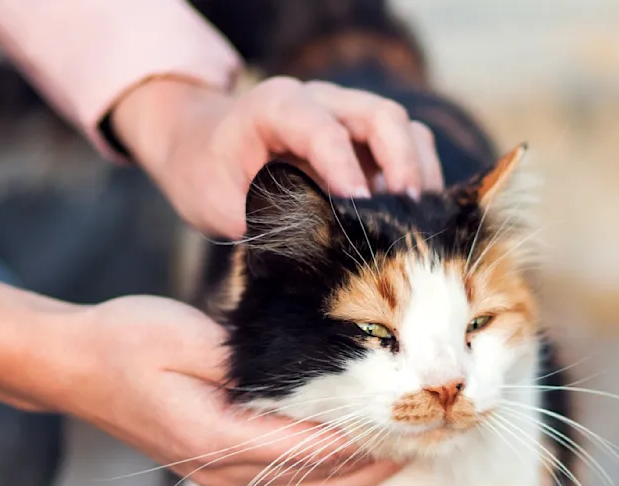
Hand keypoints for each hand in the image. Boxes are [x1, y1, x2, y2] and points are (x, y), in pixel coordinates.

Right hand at [0, 274, 402, 485]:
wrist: (71, 365)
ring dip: (355, 481)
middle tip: (427, 445)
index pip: (311, 450)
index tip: (412, 427)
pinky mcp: (214, 466)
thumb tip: (313, 368)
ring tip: (405, 461)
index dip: (365, 444)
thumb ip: (250, 361)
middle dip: (374, 468)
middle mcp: (221, 469)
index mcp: (216, 437)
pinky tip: (358, 483)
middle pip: (317, 484)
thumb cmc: (124, 340)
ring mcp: (216, 475)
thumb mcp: (190, 336)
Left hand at [109, 75, 444, 238]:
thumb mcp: (217, 202)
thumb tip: (315, 253)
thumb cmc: (205, 173)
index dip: (345, 170)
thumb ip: (263, 221)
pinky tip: (409, 220)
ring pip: (404, 129)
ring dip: (417, 174)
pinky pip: (406, 148)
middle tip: (408, 214)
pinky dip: (415, 180)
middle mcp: (321, 100)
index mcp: (277, 105)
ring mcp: (348, 116)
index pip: (324, 131)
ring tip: (416, 223)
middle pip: (382, 116)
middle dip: (402, 164)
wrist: (201, 147)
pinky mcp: (364, 141)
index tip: (359, 209)